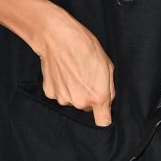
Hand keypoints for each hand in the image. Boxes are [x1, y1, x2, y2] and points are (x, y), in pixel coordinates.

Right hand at [30, 8, 115, 125]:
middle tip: (85, 76)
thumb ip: (109, 88)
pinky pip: (61, 94)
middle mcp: (80, 101)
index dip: (104, 116)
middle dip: (89, 96)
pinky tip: (62, 72)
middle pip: (87, 107)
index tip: (103, 111)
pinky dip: (62, 86)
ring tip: (73, 71)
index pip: (103, 122)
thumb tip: (107, 99)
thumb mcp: (108, 65)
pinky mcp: (50, 93)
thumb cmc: (85, 47)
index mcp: (98, 97)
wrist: (57, 38)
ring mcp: (63, 98)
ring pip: (73, 100)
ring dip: (74, 90)